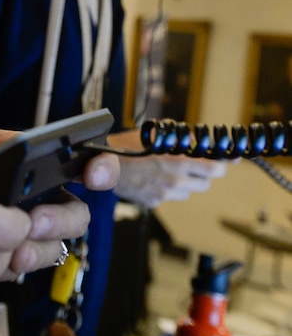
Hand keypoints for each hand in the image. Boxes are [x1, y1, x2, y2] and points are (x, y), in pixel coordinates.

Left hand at [0, 109, 119, 277]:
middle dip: (62, 220)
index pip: (91, 159)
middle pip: (78, 213)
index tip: (95, 176)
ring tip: (15, 251)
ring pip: (55, 247)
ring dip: (39, 250)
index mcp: (40, 159)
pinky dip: (13, 267)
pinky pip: (25, 267)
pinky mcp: (11, 257)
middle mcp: (44, 195)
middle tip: (35, 221)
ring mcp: (30, 229)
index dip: (103, 167)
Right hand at [109, 128, 228, 207]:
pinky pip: (171, 198)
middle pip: (207, 182)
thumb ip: (180, 136)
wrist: (104, 165)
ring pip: (190, 192)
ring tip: (171, 171)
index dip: (224, 163)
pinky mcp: (155, 202)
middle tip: (198, 165)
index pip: (215, 167)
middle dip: (205, 173)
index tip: (232, 159)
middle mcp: (175, 179)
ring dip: (187, 183)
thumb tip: (198, 139)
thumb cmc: (127, 146)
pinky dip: (169, 190)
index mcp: (178, 160)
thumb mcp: (156, 133)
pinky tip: (156, 179)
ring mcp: (166, 193)